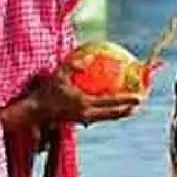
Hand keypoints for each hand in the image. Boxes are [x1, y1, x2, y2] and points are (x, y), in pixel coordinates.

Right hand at [29, 70, 145, 126]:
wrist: (36, 111)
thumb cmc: (47, 91)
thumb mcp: (60, 74)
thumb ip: (75, 65)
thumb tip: (91, 55)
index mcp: (84, 103)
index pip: (111, 103)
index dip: (127, 100)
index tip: (140, 96)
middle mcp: (87, 114)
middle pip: (114, 114)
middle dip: (129, 109)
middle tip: (141, 102)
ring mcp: (84, 119)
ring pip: (108, 117)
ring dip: (121, 113)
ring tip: (132, 107)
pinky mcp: (81, 121)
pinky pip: (100, 117)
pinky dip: (110, 112)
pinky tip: (113, 106)